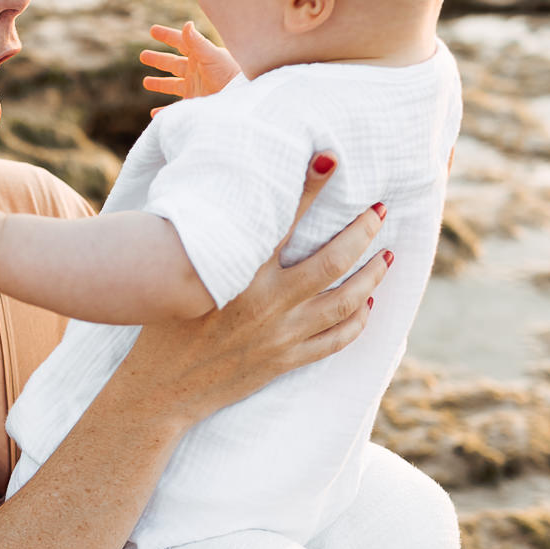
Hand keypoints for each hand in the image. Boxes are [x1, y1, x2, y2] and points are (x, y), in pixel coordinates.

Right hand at [125, 155, 391, 425]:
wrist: (162, 389)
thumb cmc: (162, 328)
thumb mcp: (182, 281)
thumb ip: (213, 247)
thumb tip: (231, 211)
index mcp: (239, 275)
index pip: (284, 220)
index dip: (310, 187)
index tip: (332, 159)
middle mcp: (266, 303)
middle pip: (333, 260)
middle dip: (362, 230)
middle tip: (380, 209)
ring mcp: (281, 334)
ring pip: (345, 300)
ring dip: (372, 274)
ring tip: (387, 254)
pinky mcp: (285, 360)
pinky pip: (336, 340)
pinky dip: (358, 320)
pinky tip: (368, 304)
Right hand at [141, 21, 239, 111]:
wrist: (240, 98)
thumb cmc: (229, 74)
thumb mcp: (211, 55)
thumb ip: (197, 41)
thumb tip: (186, 25)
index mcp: (198, 56)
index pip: (179, 43)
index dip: (166, 36)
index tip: (153, 30)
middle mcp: (195, 71)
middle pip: (172, 64)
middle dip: (158, 60)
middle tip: (143, 56)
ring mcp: (194, 88)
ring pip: (172, 85)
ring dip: (159, 84)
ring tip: (146, 82)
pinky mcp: (194, 105)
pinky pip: (174, 109)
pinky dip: (164, 112)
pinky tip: (154, 113)